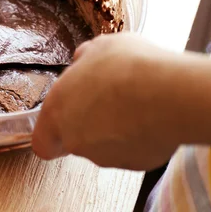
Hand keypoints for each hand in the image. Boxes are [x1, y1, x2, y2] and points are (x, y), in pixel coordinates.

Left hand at [32, 33, 180, 170]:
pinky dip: (139, 139)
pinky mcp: (134, 164)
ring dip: (115, 131)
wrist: (168, 93)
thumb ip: (84, 58)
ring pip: (104, 147)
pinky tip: (151, 116)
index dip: (51, 134)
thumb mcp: (100, 47)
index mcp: (57, 111)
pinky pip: (132, 151)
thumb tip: (82, 60)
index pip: (41, 142)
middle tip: (109, 102)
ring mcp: (105, 156)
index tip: (62, 123)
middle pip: (75, 140)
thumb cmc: (128, 67)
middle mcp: (75, 139)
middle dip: (89, 125)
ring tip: (136, 104)